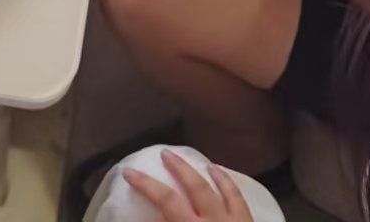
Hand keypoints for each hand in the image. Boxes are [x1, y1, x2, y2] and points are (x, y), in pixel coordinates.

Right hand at [122, 150, 254, 221]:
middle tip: (165, 153)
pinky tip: (225, 180)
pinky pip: (240, 200)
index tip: (129, 172)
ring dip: (208, 174)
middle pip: (194, 186)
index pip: (166, 200)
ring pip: (222, 189)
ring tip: (200, 163)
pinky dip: (230, 186)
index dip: (146, 184)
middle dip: (178, 168)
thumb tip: (153, 219)